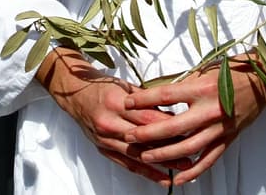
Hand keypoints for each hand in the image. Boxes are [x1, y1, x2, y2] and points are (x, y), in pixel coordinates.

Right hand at [36, 49, 186, 182]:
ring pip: (138, 155)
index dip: (170, 124)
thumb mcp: (124, 87)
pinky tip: (163, 178)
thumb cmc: (101, 87)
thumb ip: (146, 101)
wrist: (74, 94)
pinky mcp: (104, 149)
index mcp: (116, 103)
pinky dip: (147, 173)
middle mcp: (110, 123)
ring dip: (162, 163)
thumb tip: (172, 111)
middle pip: (145, 138)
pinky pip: (127, 165)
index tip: (189, 128)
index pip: (148, 118)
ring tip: (184, 168)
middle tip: (192, 152)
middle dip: (170, 146)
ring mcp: (105, 139)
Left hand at [121, 56, 265, 184]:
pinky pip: (208, 160)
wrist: (263, 81)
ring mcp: (220, 128)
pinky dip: (193, 171)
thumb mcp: (203, 70)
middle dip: (148, 133)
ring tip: (145, 156)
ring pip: (188, 147)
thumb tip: (153, 92)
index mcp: (202, 89)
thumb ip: (180, 84)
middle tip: (129, 137)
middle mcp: (210, 110)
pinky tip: (177, 178)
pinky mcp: (228, 139)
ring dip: (164, 154)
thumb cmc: (231, 70)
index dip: (144, 100)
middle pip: (173, 127)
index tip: (127, 103)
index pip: (166, 96)